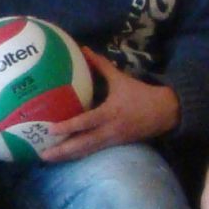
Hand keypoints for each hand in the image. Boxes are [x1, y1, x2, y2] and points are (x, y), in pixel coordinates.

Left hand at [39, 51, 178, 160]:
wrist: (165, 112)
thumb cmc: (141, 94)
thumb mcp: (121, 79)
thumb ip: (101, 66)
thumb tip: (84, 50)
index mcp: (110, 113)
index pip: (86, 122)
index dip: (68, 126)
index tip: (50, 129)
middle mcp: (110, 130)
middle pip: (83, 144)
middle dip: (62, 151)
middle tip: (42, 154)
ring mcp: (113, 140)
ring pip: (87, 151)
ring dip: (68, 156)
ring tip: (48, 158)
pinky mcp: (115, 146)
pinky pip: (94, 152)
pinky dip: (79, 154)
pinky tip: (66, 156)